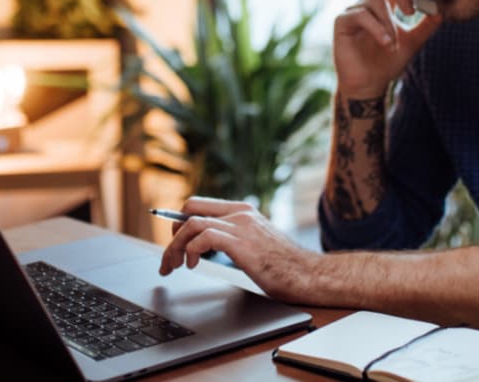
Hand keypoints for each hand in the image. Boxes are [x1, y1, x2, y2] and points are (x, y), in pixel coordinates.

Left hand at [158, 196, 319, 303]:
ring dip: (175, 246)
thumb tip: (206, 248)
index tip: (172, 241)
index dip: (179, 221)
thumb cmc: (285, 267)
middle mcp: (241, 213)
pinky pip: (203, 237)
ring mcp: (241, 226)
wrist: (310, 275)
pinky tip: (192, 265)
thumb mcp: (255, 245)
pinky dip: (190, 251)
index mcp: (243, 211)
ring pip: (191, 223)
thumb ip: (234, 239)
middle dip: (172, 233)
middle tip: (169, 257)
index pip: (200, 204)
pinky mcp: (241, 242)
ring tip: (174, 266)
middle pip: (190, 208)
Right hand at [333, 0, 441, 98]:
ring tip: (394, 45)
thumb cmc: (388, 63)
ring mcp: (354, 11)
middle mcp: (369, 3)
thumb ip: (427, 25)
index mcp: (385, 3)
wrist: (369, 85)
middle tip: (413, 11)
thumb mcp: (413, 42)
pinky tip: (386, 43)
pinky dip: (377, 29)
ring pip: (376, 3)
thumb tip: (443, 10)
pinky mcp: (342, 21)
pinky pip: (361, 15)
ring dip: (389, 25)